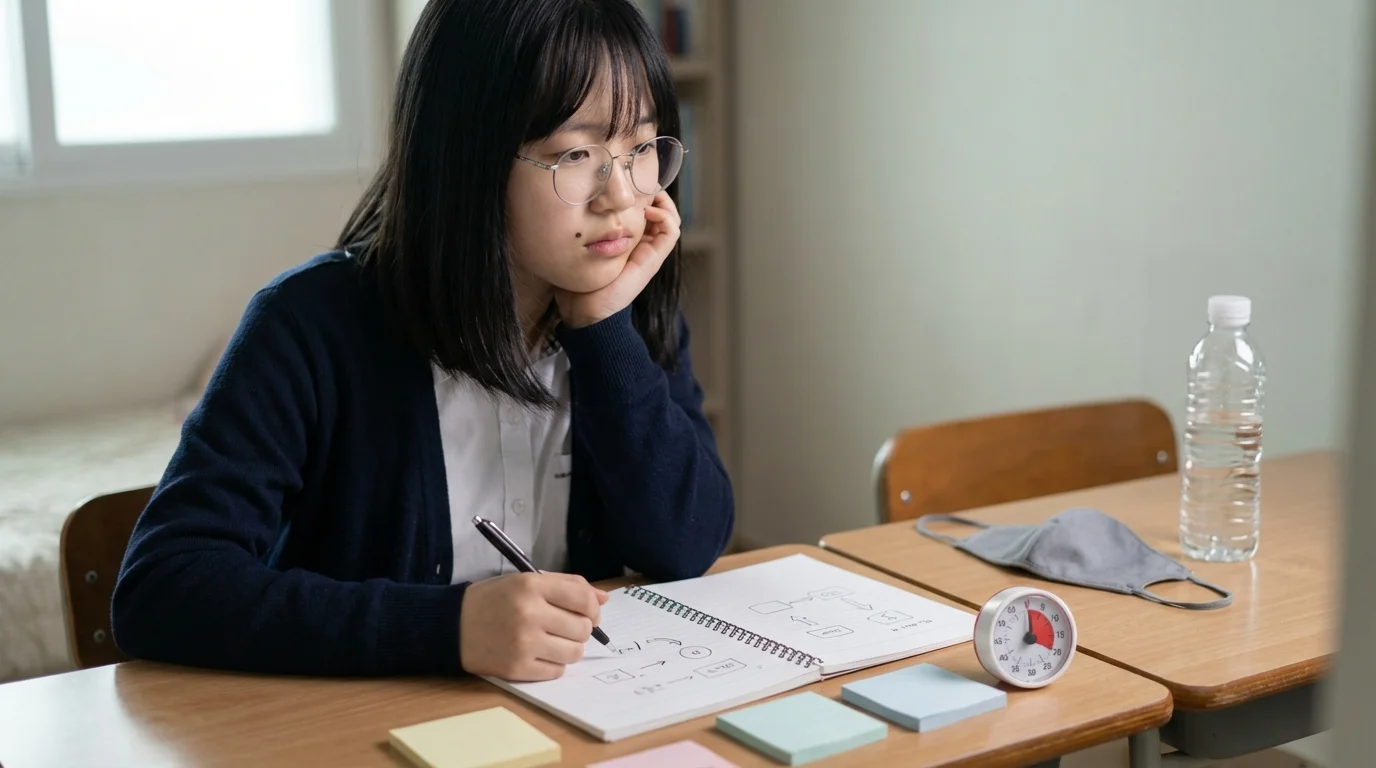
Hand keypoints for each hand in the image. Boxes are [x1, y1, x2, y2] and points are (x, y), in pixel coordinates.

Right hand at [459, 572, 609, 680]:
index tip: (588, 613)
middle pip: (583, 628)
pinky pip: (557, 671)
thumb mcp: (526, 581)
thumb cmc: (493, 600)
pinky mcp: (517, 668)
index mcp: (531, 586)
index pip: (583, 597)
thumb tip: (604, 598)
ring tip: (554, 642)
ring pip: (574, 652)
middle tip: (565, 628)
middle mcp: (529, 613)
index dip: (593, 608)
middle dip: (581, 629)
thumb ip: (566, 585)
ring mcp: (523, 643)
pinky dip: (554, 665)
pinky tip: (539, 654)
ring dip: (570, 648)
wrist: (451, 626)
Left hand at [555, 191, 681, 327]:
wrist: (584, 309)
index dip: (639, 192)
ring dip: (663, 202)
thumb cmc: (577, 279)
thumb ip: (579, 228)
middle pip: (659, 210)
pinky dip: (666, 217)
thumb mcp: (578, 245)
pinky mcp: (653, 260)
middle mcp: (641, 244)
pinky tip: (649, 211)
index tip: (626, 179)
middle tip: (638, 180)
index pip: (642, 210)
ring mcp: (649, 252)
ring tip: (647, 193)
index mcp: (627, 240)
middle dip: (652, 192)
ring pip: (670, 218)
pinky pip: (671, 232)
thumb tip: (569, 203)